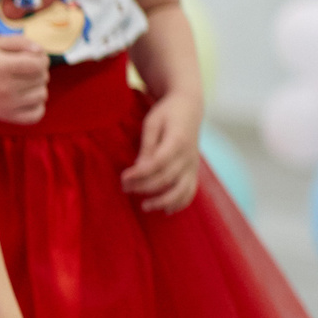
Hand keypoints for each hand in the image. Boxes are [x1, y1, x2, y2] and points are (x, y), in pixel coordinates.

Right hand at [0, 36, 48, 123]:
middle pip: (41, 79)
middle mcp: (3, 89)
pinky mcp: (7, 116)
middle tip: (28, 69)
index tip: (37, 58)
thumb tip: (41, 52)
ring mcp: (5, 105)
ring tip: (27, 82)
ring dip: (39, 87)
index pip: (37, 65)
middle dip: (40, 71)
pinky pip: (37, 115)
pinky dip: (38, 106)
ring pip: (42, 95)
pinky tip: (28, 97)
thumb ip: (22, 42)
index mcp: (1, 67)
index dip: (43, 59)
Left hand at [122, 90, 202, 211]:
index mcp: (177, 141)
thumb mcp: (153, 122)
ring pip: (182, 190)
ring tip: (145, 206)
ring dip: (164, 201)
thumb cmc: (167, 113)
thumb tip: (139, 167)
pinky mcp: (194, 170)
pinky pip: (191, 190)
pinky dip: (181, 202)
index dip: (140, 173)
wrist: (189, 107)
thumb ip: (147, 145)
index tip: (123, 177)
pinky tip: (167, 210)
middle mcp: (188, 156)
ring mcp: (193, 165)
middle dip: (144, 187)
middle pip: (166, 178)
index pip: (158, 163)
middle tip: (125, 188)